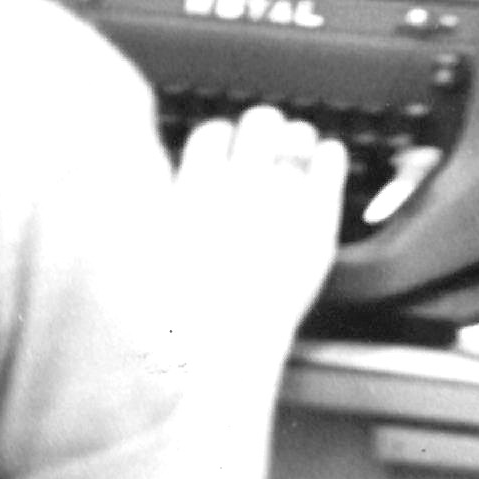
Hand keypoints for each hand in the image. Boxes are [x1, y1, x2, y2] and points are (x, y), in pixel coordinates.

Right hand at [173, 105, 347, 343]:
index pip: (212, 132)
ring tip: (295, 161)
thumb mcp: (146, 259)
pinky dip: (329, 160)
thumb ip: (163, 214)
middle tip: (264, 157)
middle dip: (263, 135)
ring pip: (299, 133)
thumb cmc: (174, 324)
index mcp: (190, 191)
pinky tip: (324, 170)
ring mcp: (281, 197)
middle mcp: (236, 185)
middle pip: (259, 120)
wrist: (216, 358)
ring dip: (297, 143)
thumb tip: (170, 190)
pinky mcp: (319, 216)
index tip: (223, 159)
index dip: (220, 144)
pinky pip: (332, 158)